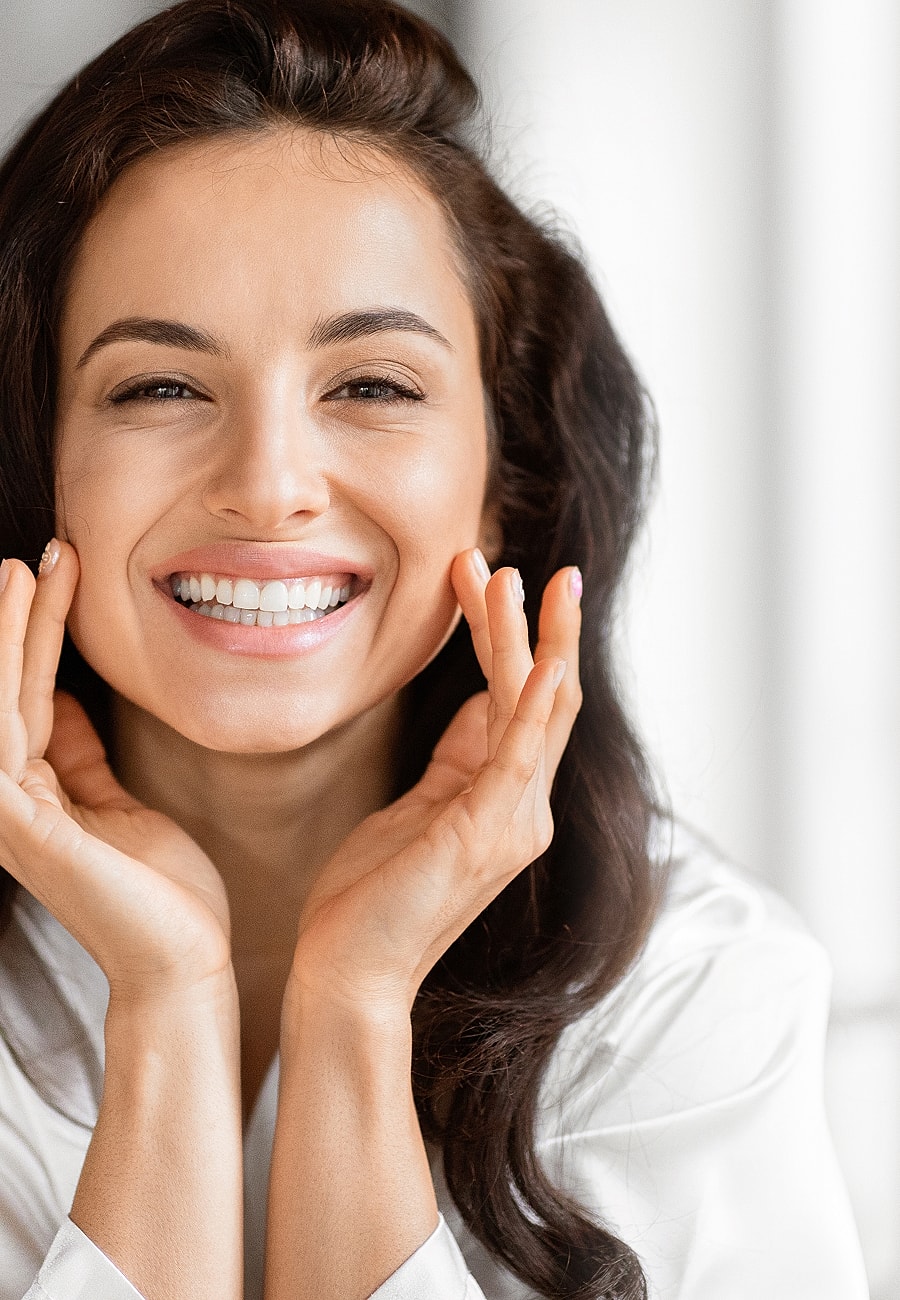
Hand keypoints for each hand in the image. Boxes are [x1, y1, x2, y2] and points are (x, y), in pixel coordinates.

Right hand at [0, 543, 230, 998]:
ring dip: (12, 636)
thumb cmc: (164, 892)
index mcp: (35, 793)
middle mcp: (10, 800)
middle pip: (9, 691)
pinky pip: (7, 739)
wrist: (185, 961)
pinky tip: (17, 638)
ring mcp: (9, 815)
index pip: (30, 696)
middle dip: (24, 619)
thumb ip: (82, 757)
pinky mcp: (22, 827)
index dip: (42, 632)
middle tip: (47, 552)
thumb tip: (62, 704)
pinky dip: (11, 683)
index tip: (62, 571)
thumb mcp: (120, 803)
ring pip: (0, 706)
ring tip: (24, 572)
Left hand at [288, 551, 582, 1015]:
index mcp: (506, 801)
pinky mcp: (492, 829)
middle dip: (527, 624)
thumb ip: (458, 759)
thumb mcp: (418, 807)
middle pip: (541, 696)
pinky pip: (523, 746)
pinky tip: (542, 646)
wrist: (349, 975)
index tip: (480, 579)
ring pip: (537, 706)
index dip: (505, 638)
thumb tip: (482, 703)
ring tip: (511, 575)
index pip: (517, 703)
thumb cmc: (371, 897)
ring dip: (527, 637)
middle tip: (509, 561)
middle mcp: (525, 808)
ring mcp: (516, 820)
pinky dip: (535, 691)